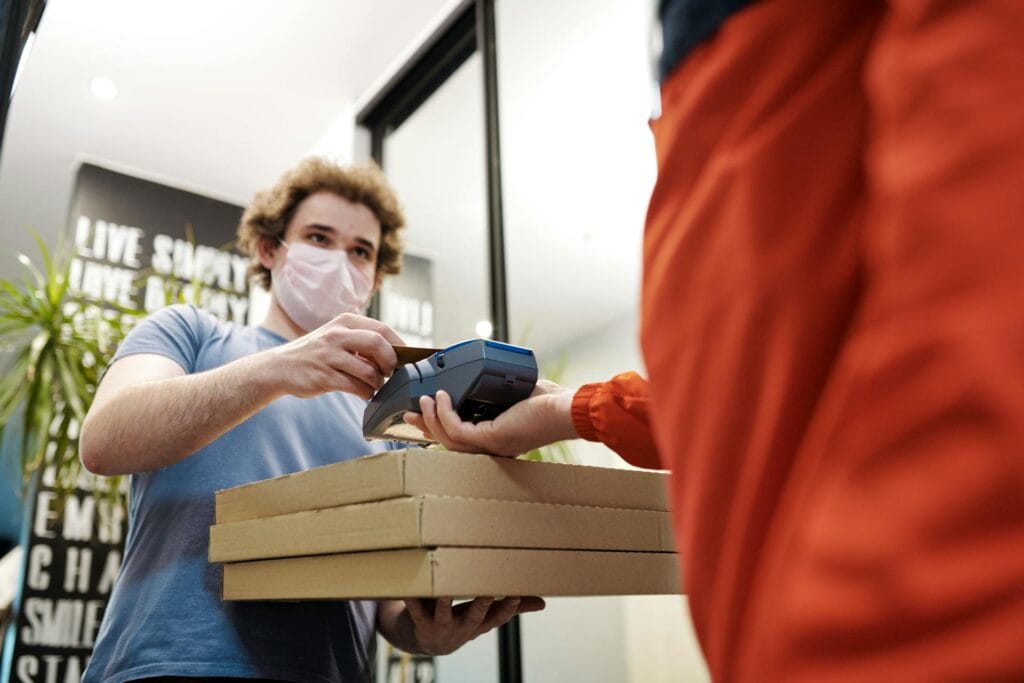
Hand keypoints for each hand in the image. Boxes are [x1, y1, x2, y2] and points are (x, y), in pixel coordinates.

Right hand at [268, 312, 403, 399]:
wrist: (279, 367)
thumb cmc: (316, 354)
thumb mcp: (336, 336)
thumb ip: (362, 340)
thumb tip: (397, 354)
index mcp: (344, 321)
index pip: (383, 329)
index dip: (400, 345)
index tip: (407, 358)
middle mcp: (337, 334)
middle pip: (379, 344)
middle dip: (391, 363)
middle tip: (391, 373)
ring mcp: (329, 355)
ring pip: (369, 370)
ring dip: (378, 383)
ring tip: (375, 386)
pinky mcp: (323, 376)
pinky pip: (356, 387)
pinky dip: (366, 393)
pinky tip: (365, 394)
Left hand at [402, 596, 545, 655]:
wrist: (428, 642)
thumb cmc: (463, 620)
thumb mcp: (487, 617)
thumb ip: (512, 607)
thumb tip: (542, 603)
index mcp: (480, 623)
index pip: (498, 617)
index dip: (507, 608)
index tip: (516, 593)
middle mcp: (463, 626)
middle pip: (474, 615)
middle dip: (481, 604)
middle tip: (487, 589)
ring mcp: (441, 625)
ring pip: (444, 613)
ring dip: (445, 601)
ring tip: (447, 588)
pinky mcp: (420, 622)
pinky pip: (415, 610)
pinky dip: (411, 599)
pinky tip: (408, 588)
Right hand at [403, 380, 576, 455]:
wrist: (568, 409)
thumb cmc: (552, 403)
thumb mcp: (516, 393)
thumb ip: (496, 389)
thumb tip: (480, 374)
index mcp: (495, 439)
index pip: (459, 439)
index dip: (438, 427)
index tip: (424, 411)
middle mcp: (491, 447)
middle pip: (448, 442)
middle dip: (426, 427)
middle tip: (408, 412)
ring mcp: (491, 445)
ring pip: (448, 439)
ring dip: (431, 419)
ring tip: (421, 399)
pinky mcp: (492, 437)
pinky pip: (457, 429)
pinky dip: (444, 413)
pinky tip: (440, 397)